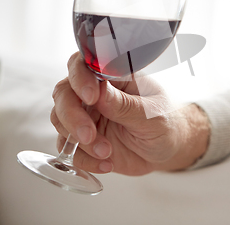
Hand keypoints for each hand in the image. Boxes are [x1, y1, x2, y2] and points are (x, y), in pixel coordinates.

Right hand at [50, 52, 208, 175]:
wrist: (169, 148)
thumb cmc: (165, 121)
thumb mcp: (151, 114)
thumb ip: (125, 105)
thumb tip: (99, 90)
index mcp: (113, 76)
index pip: (83, 65)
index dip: (80, 78)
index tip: (91, 97)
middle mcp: (95, 93)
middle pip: (63, 93)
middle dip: (71, 115)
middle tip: (89, 135)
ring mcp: (87, 115)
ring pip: (59, 120)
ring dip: (78, 140)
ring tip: (106, 152)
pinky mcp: (83, 140)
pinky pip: (69, 149)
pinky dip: (83, 159)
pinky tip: (106, 164)